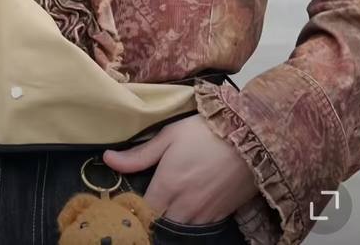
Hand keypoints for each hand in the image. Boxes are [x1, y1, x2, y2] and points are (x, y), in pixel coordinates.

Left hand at [103, 114, 258, 224]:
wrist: (251, 137)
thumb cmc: (204, 131)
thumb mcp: (169, 136)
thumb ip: (138, 155)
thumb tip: (107, 159)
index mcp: (167, 186)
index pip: (141, 212)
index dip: (132, 209)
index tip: (127, 201)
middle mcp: (184, 206)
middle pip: (159, 225)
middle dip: (150, 217)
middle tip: (147, 202)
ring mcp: (204, 214)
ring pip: (178, 228)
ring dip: (170, 219)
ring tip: (167, 204)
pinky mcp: (221, 216)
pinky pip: (199, 228)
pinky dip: (189, 222)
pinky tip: (187, 206)